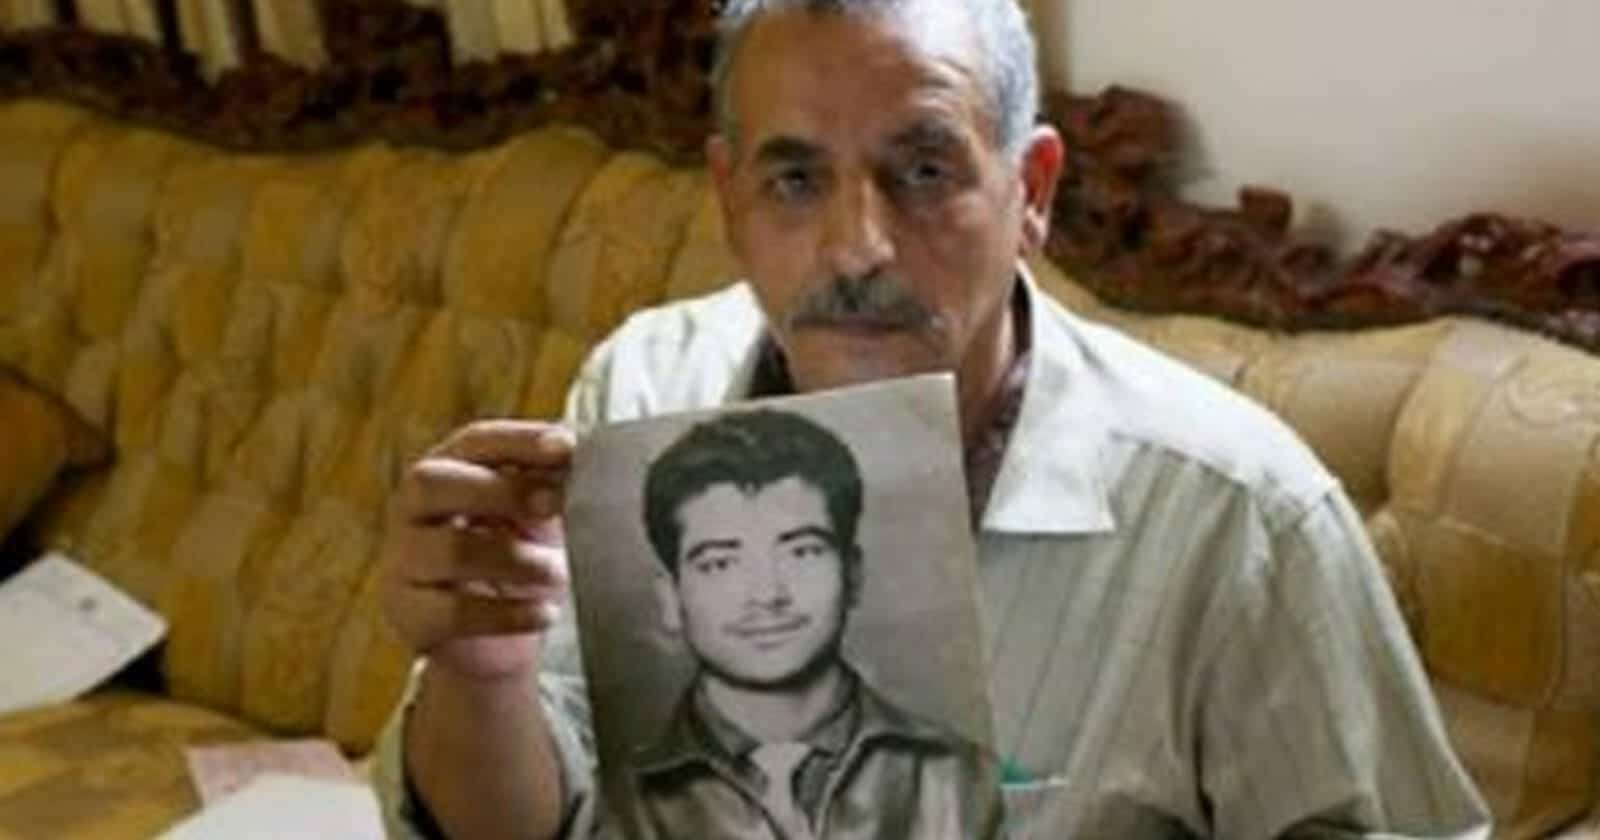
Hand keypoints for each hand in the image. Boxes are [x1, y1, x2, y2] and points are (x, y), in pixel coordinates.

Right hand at [381, 420, 574, 681]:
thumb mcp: (537, 515)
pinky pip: (455, 611)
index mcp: (448, 471)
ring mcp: (404, 563)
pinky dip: (508, 612)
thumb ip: (550, 484)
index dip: (519, 441)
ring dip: (518, 559)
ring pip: (452, 550)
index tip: (566, 446)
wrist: (492, 637)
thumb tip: (583, 460)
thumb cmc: (516, 558)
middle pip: (433, 482)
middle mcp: (413, 511)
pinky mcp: (411, 615)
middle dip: (501, 490)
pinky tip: (544, 613)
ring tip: (559, 574)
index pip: (475, 442)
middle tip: (554, 504)